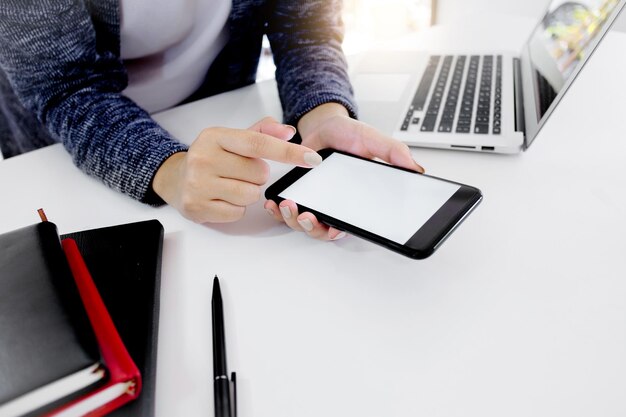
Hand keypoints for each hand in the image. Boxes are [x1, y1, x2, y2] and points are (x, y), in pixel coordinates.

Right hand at [152, 117, 321, 223]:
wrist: (176, 179)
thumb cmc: (212, 157)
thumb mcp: (233, 138)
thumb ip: (262, 132)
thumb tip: (288, 132)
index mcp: (215, 136)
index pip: (259, 143)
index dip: (289, 152)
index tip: (313, 158)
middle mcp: (203, 158)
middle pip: (259, 173)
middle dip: (258, 175)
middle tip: (240, 172)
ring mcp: (197, 184)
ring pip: (250, 195)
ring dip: (248, 192)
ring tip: (231, 185)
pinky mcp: (197, 207)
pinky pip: (237, 212)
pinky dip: (236, 207)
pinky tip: (222, 197)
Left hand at [264, 103, 424, 239]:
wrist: (325, 125)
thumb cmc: (350, 135)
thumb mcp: (373, 140)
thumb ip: (393, 153)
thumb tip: (416, 169)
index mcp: (355, 200)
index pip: (351, 224)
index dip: (342, 231)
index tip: (336, 228)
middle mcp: (335, 204)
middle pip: (324, 230)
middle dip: (315, 229)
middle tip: (309, 217)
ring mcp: (315, 201)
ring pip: (304, 224)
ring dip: (295, 220)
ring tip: (290, 207)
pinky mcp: (298, 194)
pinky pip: (287, 211)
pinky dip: (278, 210)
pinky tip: (274, 204)